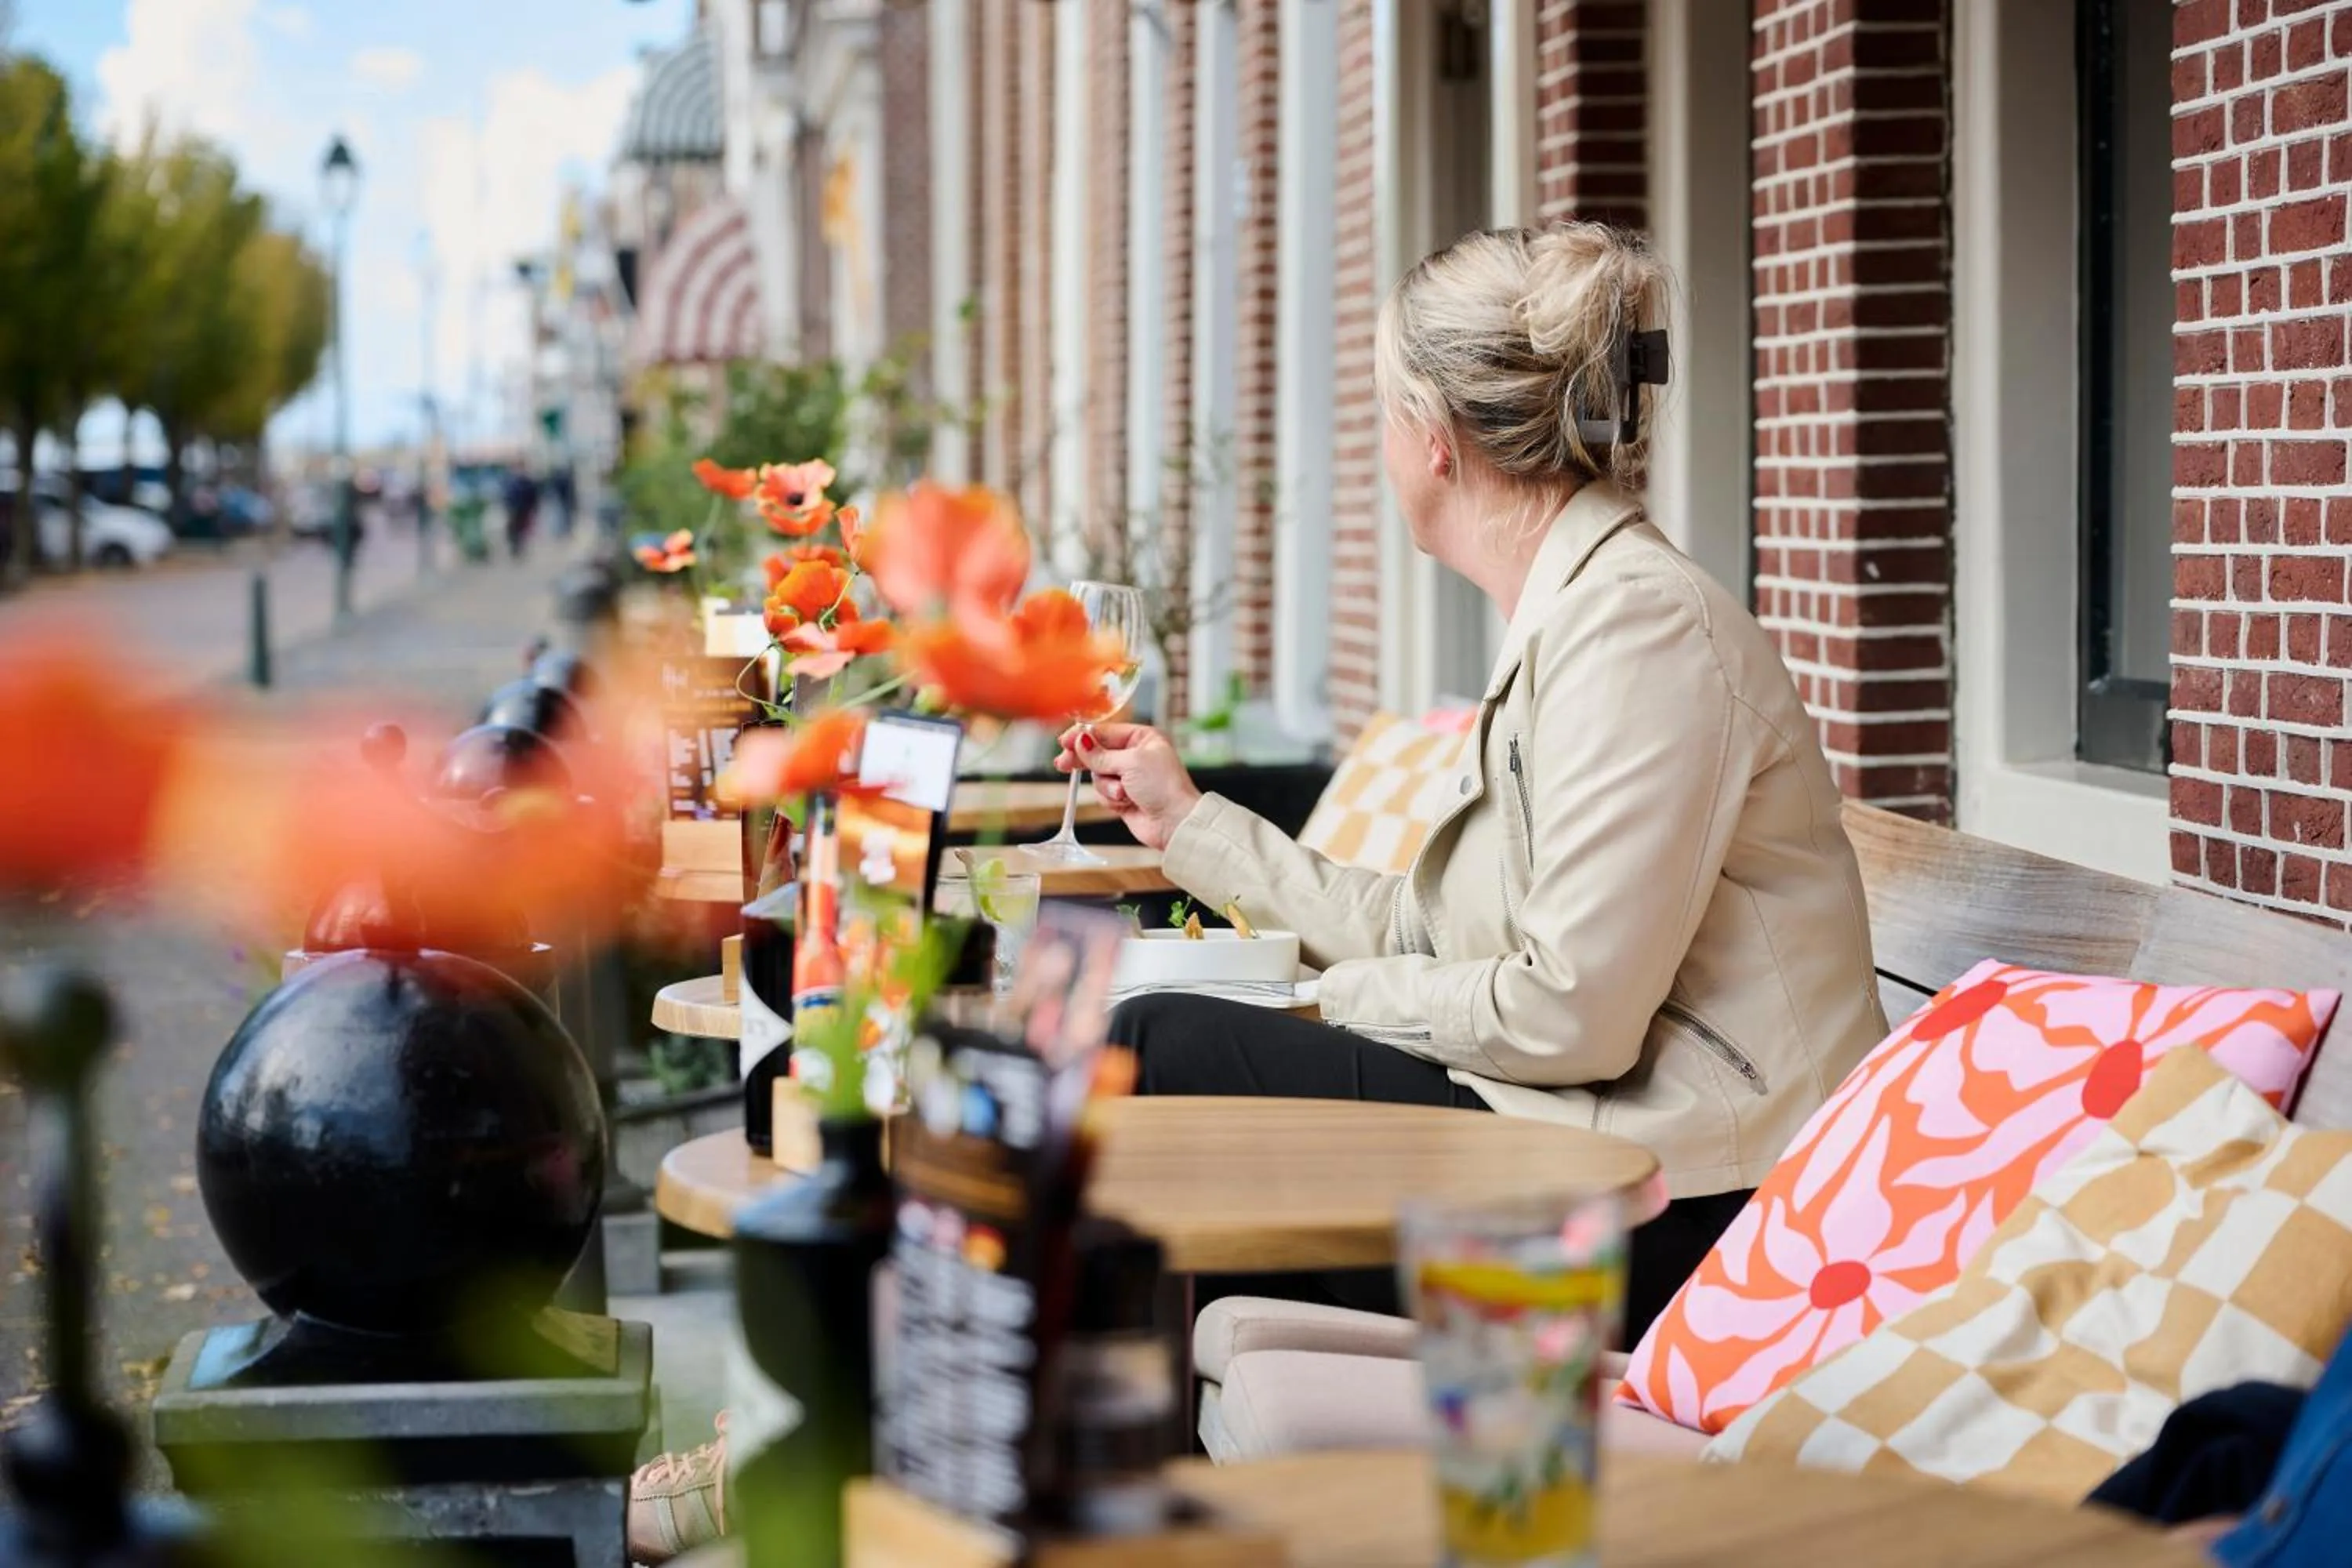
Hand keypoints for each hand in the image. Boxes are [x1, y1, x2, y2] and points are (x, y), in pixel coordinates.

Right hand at [1056, 722, 1201, 850]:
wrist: (1175, 822)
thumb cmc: (1163, 787)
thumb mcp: (1131, 762)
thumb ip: (1101, 754)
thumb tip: (1080, 742)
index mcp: (1143, 739)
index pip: (1105, 732)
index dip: (1083, 736)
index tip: (1065, 741)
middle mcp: (1136, 756)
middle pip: (1098, 753)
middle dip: (1084, 760)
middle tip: (1064, 764)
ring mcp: (1129, 777)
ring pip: (1098, 776)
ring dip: (1107, 785)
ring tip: (1123, 793)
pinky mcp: (1123, 797)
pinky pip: (1103, 793)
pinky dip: (1110, 799)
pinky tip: (1125, 803)